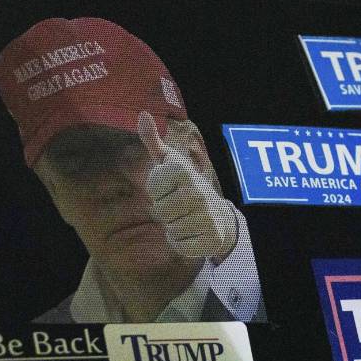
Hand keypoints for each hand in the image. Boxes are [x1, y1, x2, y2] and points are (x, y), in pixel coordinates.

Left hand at [137, 111, 236, 260]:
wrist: (218, 214)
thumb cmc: (186, 185)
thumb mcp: (170, 161)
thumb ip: (154, 141)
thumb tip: (142, 115)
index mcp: (184, 172)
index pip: (153, 190)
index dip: (157, 191)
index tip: (169, 188)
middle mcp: (198, 193)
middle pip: (159, 212)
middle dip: (164, 211)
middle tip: (177, 206)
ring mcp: (207, 217)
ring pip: (170, 229)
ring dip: (173, 227)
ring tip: (185, 218)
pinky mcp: (211, 238)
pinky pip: (180, 246)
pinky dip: (181, 243)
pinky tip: (191, 232)